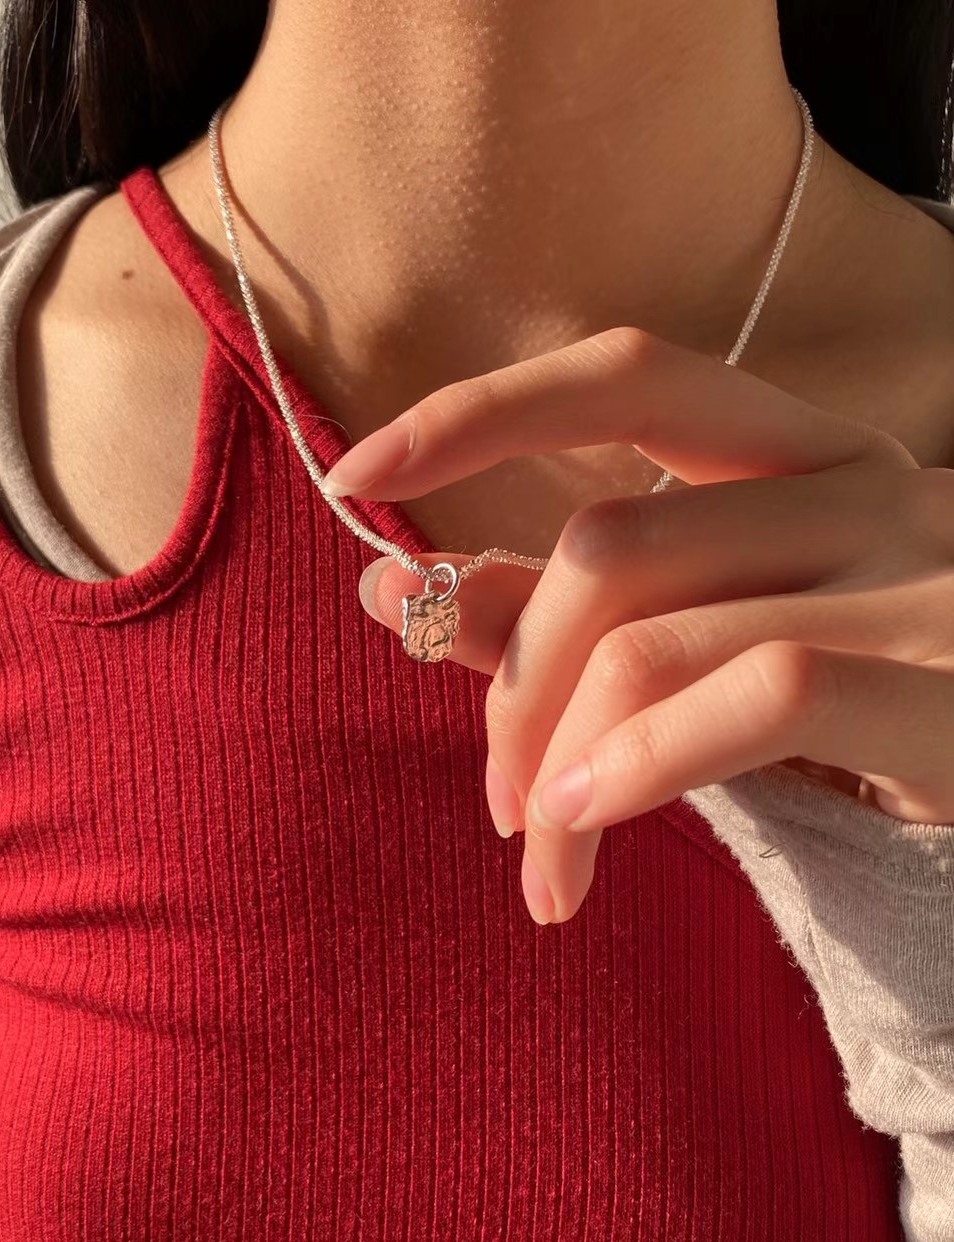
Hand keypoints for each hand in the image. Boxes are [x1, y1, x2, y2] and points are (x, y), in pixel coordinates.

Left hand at [321, 327, 953, 924]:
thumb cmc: (894, 716)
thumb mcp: (733, 646)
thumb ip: (577, 615)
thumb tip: (389, 589)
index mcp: (812, 458)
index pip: (631, 375)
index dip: (484, 409)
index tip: (354, 474)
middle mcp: (867, 488)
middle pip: (612, 542)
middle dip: (513, 681)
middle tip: (499, 799)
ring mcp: (916, 581)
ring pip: (656, 631)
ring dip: (559, 757)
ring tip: (544, 861)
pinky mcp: (947, 685)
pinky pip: (754, 695)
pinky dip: (642, 765)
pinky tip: (594, 828)